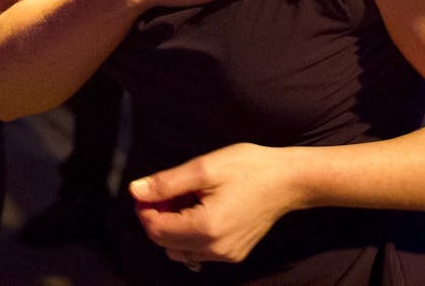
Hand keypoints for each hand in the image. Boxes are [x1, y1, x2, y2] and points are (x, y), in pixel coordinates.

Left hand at [130, 143, 299, 264]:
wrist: (288, 181)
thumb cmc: (249, 168)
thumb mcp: (204, 168)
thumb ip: (167, 183)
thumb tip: (136, 191)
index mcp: (206, 228)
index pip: (157, 230)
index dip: (145, 209)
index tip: (148, 189)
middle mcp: (215, 249)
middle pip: (165, 243)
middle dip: (158, 217)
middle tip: (168, 190)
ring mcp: (226, 255)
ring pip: (180, 250)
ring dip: (173, 227)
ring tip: (187, 199)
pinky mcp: (233, 254)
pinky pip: (199, 251)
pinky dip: (190, 234)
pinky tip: (201, 210)